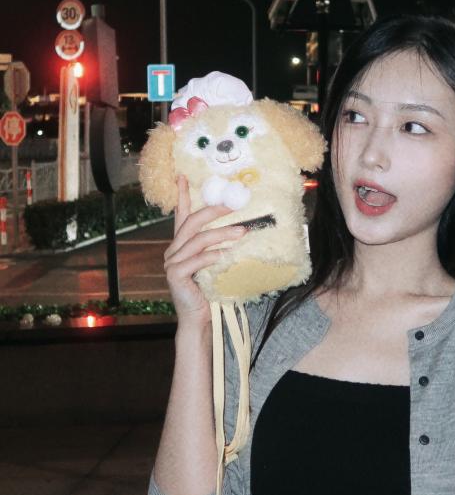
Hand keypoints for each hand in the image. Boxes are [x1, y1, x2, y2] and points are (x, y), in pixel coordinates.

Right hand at [164, 175, 248, 326]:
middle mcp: (173, 250)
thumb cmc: (208, 291)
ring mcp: (172, 263)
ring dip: (222, 233)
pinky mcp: (175, 275)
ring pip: (197, 240)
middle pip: (191, 223)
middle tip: (234, 205)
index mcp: (180, 245)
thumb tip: (240, 229)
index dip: (182, 195)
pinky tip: (227, 254)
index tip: (182, 176)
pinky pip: (197, 260)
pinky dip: (213, 255)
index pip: (180, 215)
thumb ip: (217, 247)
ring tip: (242, 232)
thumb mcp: (214, 265)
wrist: (197, 318)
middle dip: (213, 211)